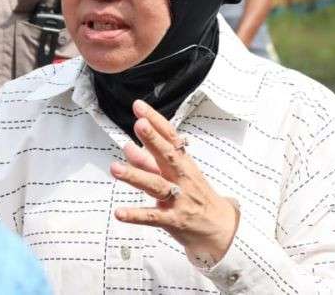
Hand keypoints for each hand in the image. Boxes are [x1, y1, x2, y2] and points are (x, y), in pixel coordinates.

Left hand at [110, 100, 239, 264]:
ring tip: (115, 168)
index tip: (139, 107)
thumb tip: (128, 147)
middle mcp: (182, 178)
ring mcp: (179, 199)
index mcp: (183, 163)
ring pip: (156, 185)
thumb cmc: (195, 196)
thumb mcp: (175, 175)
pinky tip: (119, 213)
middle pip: (167, 156)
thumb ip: (149, 161)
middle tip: (139, 125)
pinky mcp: (174, 220)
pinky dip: (136, 215)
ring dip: (135, 176)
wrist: (220, 228)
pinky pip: (153, 217)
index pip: (170, 137)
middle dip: (153, 140)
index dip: (155, 121)